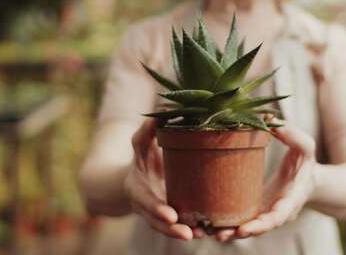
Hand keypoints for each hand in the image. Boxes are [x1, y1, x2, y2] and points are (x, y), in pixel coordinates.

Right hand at [124, 118, 204, 240]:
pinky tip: (208, 232)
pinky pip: (178, 227)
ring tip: (202, 235)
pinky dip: (191, 230)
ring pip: (168, 229)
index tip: (171, 216)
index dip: (156, 209)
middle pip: (156, 222)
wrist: (139, 175)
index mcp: (136, 189)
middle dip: (172, 229)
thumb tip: (163, 110)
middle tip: (190, 234)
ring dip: (183, 233)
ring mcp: (156, 215)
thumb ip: (149, 129)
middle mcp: (145, 206)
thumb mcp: (141, 142)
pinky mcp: (169, 217)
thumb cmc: (143, 156)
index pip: (145, 201)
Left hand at [215, 122, 316, 241]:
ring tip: (207, 232)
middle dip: (238, 233)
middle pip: (258, 229)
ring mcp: (266, 215)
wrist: (309, 180)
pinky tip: (206, 224)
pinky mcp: (256, 212)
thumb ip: (291, 135)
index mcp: (290, 201)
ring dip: (228, 233)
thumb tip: (270, 120)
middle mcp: (277, 213)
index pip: (277, 217)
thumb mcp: (305, 147)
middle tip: (219, 234)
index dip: (260, 225)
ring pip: (247, 229)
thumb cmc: (306, 162)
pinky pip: (241, 221)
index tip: (244, 229)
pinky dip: (226, 225)